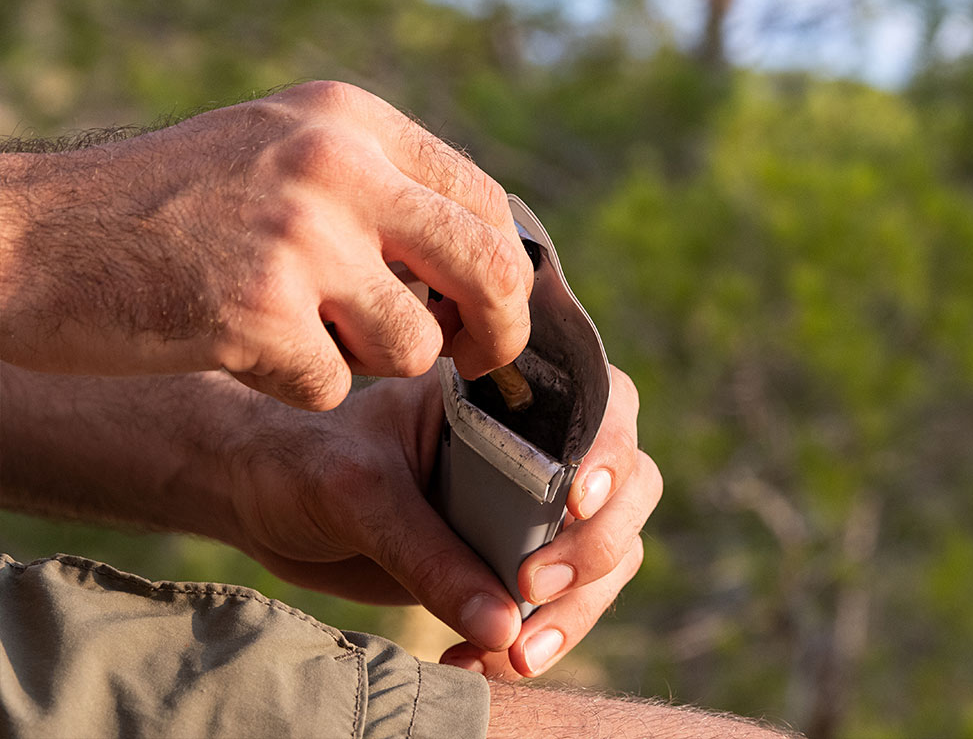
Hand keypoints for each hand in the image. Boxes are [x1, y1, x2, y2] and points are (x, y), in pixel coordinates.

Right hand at [0, 81, 531, 408]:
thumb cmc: (166, 205)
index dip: (505, 270)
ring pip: (414, 344)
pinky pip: (332, 385)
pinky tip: (241, 348)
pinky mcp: (257, 312)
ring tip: (301, 333)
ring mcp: (300, 237)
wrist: (37, 235)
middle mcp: (338, 165)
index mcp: (351, 120)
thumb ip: (379, 188)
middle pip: (488, 268)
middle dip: (498, 333)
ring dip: (370, 362)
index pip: (485, 200)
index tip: (491, 311)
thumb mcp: (283, 149)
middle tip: (477, 362)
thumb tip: (485, 262)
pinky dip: (297, 385)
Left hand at [223, 365, 660, 676]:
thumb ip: (426, 550)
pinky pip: (568, 602)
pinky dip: (542, 639)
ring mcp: (533, 501)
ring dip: (576, 608)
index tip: (573, 502)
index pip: (598, 401)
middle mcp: (536, 439)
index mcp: (505, 388)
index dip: (607, 449)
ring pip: (612, 550)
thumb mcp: (358, 494)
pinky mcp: (516, 556)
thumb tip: (503, 626)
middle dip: (596, 542)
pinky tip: (480, 664)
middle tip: (532, 586)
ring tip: (513, 657)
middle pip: (628, 482)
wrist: (264, 500)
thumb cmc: (305, 462)